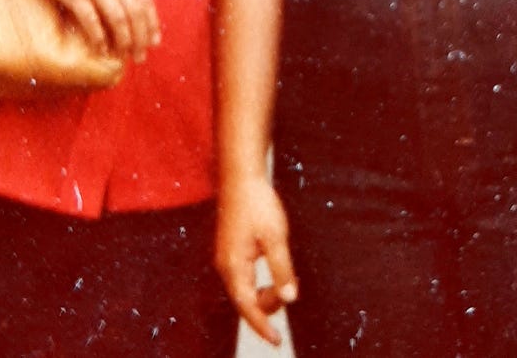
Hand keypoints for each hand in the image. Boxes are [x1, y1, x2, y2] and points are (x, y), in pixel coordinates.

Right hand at [19, 0, 160, 61]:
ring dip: (123, 41)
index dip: (151, 22)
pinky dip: (98, 38)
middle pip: (134, 12)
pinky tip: (101, 50)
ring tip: (124, 55)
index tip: (154, 40)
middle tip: (140, 55)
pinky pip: (91, 21)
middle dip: (140, 37)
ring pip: (117, 18)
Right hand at [215, 177, 297, 345]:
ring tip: (286, 277)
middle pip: (245, 300)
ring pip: (245, 288)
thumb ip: (281, 268)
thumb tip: (289, 299)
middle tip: (290, 290)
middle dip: (267, 304)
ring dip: (265, 291)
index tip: (277, 341)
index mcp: (234, 266)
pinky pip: (245, 276)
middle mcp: (225, 265)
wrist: (241, 176)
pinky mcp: (231, 249)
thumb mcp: (275, 236)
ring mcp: (226, 257)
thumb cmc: (258, 203)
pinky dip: (260, 280)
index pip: (247, 306)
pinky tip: (274, 267)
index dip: (262, 326)